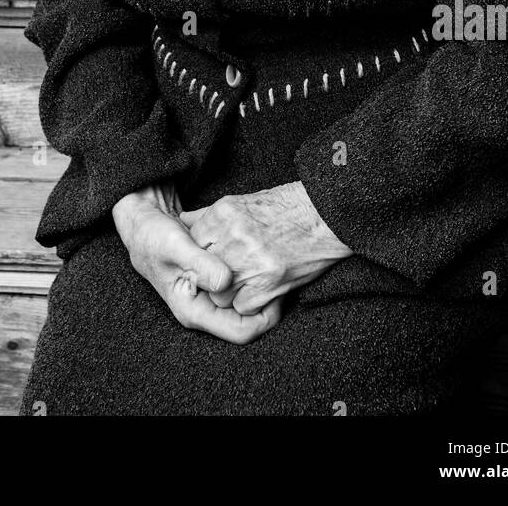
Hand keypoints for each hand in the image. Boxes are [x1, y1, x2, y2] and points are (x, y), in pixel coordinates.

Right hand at [112, 184, 283, 343]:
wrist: (144, 222)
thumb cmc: (153, 236)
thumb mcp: (174, 246)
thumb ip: (200, 265)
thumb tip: (226, 283)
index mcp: (193, 311)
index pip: (241, 331)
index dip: (266, 316)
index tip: (280, 291)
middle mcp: (204, 308)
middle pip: (249, 320)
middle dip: (267, 300)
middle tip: (282, 274)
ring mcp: (209, 296)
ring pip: (247, 302)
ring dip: (261, 286)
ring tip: (272, 263)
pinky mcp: (214, 281)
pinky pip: (241, 286)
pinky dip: (252, 273)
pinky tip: (257, 254)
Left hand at [180, 181, 351, 313]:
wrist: (325, 216)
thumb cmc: (285, 207)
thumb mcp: (241, 201)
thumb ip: (209, 215)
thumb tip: (182, 223)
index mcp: (224, 213)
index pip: (191, 245)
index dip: (200, 256)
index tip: (209, 260)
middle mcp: (233, 237)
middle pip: (202, 273)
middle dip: (211, 277)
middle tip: (226, 274)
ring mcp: (251, 262)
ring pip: (220, 295)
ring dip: (230, 293)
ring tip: (247, 280)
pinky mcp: (269, 283)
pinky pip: (243, 307)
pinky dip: (251, 303)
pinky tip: (261, 288)